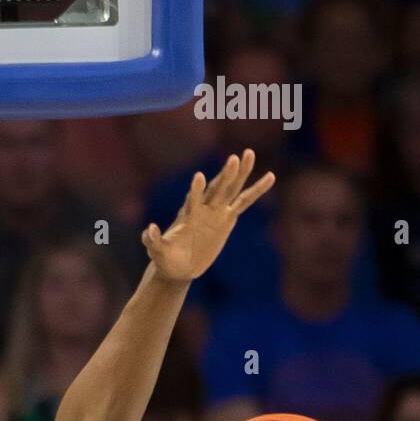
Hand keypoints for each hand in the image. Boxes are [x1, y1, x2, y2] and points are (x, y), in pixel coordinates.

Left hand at [143, 149, 275, 282]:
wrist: (178, 266)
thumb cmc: (165, 259)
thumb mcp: (156, 252)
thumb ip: (152, 241)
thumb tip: (149, 230)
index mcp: (187, 215)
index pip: (193, 200)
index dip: (196, 190)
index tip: (199, 177)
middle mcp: (203, 209)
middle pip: (216, 189)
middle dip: (225, 175)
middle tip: (234, 158)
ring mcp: (216, 212)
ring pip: (231, 189)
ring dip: (241, 173)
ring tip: (249, 153)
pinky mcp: (227, 219)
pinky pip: (243, 202)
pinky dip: (256, 190)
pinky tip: (270, 176)